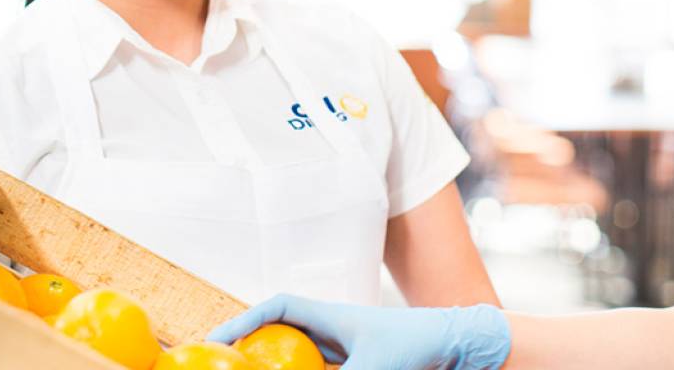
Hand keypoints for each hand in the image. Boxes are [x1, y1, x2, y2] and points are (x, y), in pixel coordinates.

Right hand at [207, 294, 509, 369]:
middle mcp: (329, 330)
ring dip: (274, 364)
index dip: (245, 320)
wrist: (453, 343)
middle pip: (278, 332)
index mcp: (328, 315)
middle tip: (224, 364)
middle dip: (249, 346)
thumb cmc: (416, 343)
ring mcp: (340, 350)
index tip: (220, 340)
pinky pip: (316, 369)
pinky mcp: (353, 366)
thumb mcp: (376, 365)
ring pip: (295, 356)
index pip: (276, 308)